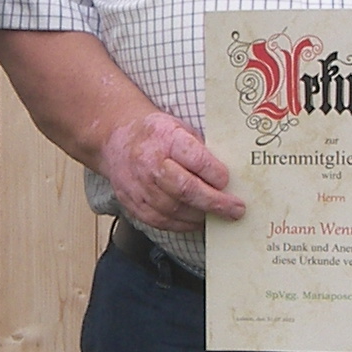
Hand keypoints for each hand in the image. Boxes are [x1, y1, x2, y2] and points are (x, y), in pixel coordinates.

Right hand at [96, 110, 244, 231]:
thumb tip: (229, 174)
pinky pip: (161, 221)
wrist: (115, 138)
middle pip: (185, 189)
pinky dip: (183, 224)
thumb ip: (201, 149)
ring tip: (219, 215)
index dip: (215, 173)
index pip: (195, 159)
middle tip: (236, 209)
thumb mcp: (180, 127)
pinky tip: (197, 220)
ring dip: (201, 216)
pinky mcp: (133, 204)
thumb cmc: (154, 133)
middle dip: (215, 202)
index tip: (228, 181)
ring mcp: (139, 186)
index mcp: (165, 138)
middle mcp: (149, 163)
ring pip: (175, 210)